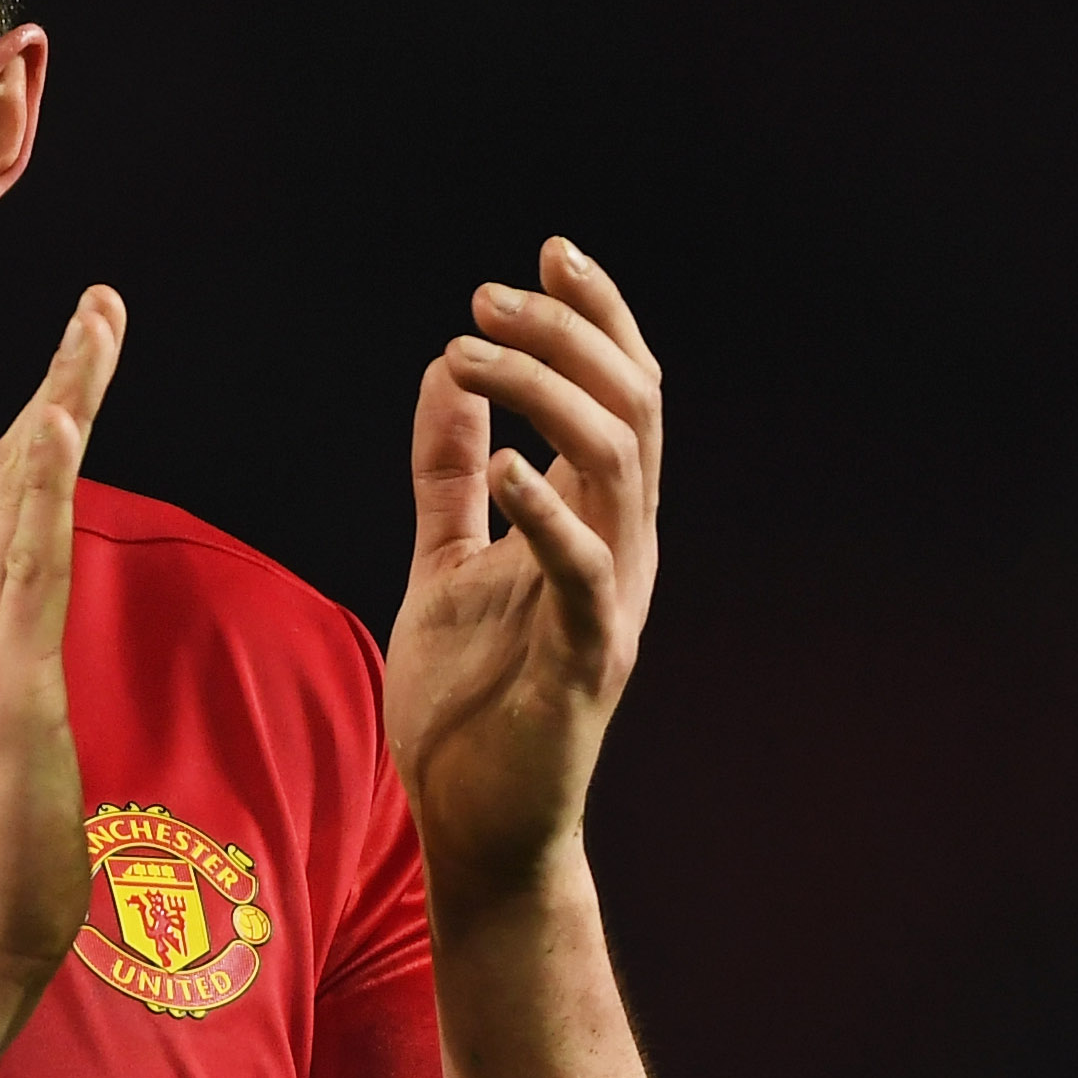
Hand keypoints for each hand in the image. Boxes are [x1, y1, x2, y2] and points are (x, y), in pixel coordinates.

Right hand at [0, 286, 126, 972]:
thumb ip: (4, 673)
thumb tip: (21, 646)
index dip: (37, 424)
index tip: (76, 359)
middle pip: (7, 475)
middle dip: (59, 383)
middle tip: (105, 303)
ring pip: (18, 496)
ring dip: (59, 402)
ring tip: (98, 325)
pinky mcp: (1, 676)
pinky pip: (25, 559)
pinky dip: (39, 481)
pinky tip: (59, 418)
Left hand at [389, 240, 660, 908]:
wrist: (473, 827)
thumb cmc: (466, 703)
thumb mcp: (444, 561)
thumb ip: (447, 473)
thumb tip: (444, 374)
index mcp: (595, 522)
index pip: (622, 392)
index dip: (597, 316)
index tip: (546, 250)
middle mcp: (622, 550)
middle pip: (633, 406)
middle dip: (568, 333)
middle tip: (484, 295)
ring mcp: (611, 605)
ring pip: (620, 466)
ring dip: (549, 395)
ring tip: (473, 355)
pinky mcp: (585, 662)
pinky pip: (587, 571)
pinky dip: (550, 510)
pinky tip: (503, 464)